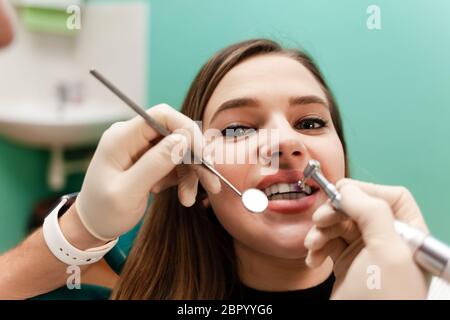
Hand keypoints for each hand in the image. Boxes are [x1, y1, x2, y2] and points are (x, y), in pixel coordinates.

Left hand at [75, 104, 219, 240]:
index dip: (187, 129)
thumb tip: (183, 139)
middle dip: (195, 158)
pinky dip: (183, 179)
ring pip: (180, 150)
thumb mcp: (128, 192)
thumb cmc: (104, 212)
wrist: (92, 227)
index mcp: (122, 138)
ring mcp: (142, 148)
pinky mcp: (150, 160)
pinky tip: (180, 196)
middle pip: (176, 134)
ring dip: (191, 174)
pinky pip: (176, 163)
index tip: (203, 155)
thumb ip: (154, 164)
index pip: (162, 116)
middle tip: (211, 183)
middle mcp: (133, 137)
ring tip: (189, 199)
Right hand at [304, 178, 428, 298]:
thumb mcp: (387, 252)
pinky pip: (328, 241)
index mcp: (408, 234)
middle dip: (334, 212)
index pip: (390, 196)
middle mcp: (388, 240)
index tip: (340, 194)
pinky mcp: (347, 263)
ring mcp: (366, 252)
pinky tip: (314, 258)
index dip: (364, 191)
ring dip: (321, 230)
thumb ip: (373, 212)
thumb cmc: (383, 301)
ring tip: (313, 244)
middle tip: (320, 220)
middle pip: (358, 207)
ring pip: (339, 223)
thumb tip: (349, 189)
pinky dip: (317, 246)